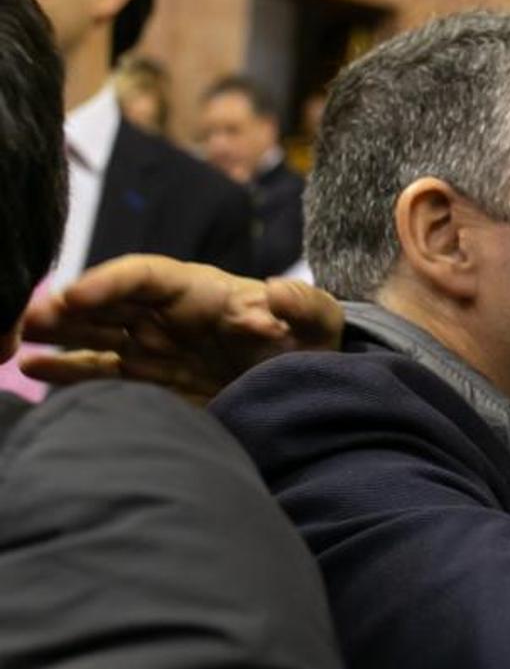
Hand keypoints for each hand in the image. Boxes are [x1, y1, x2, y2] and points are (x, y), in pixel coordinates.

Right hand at [20, 254, 343, 402]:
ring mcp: (152, 348)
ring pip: (93, 334)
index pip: (147, 275)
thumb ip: (304, 306)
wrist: (309, 393)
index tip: (78, 295)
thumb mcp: (320, 325)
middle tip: (29, 318)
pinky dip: (66, 370)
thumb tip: (275, 292)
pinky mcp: (149, 383)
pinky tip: (30, 367)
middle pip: (107, 302)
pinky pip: (99, 373)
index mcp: (201, 292)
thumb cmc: (313, 347)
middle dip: (67, 308)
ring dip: (56, 335)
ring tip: (16, 340)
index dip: (111, 281)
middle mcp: (167, 315)